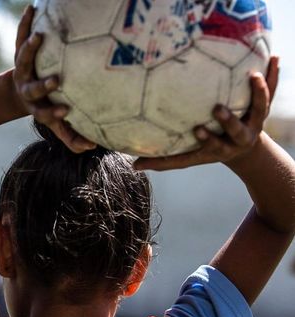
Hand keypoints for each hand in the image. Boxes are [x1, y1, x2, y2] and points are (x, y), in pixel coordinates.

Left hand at [13, 6, 95, 152]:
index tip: (66, 111)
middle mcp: (28, 89)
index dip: (53, 113)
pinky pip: (19, 36)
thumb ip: (71, 137)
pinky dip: (24, 22)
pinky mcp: (19, 53)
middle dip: (43, 86)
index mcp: (36, 106)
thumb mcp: (54, 123)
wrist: (17, 93)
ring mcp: (22, 69)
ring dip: (30, 49)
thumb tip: (92, 147)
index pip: (44, 113)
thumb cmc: (45, 107)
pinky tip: (31, 8)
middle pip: (34, 89)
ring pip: (23, 59)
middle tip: (56, 81)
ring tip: (40, 36)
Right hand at [134, 56, 279, 170]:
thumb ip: (163, 162)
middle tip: (217, 108)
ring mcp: (255, 121)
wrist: (244, 149)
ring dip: (259, 93)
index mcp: (222, 147)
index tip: (197, 130)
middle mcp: (240, 136)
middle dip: (229, 121)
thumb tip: (133, 166)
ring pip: (260, 107)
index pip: (213, 145)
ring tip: (253, 75)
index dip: (207, 139)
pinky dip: (274, 75)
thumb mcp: (189, 157)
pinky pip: (272, 90)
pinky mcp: (263, 107)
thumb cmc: (210, 149)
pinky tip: (274, 58)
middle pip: (237, 130)